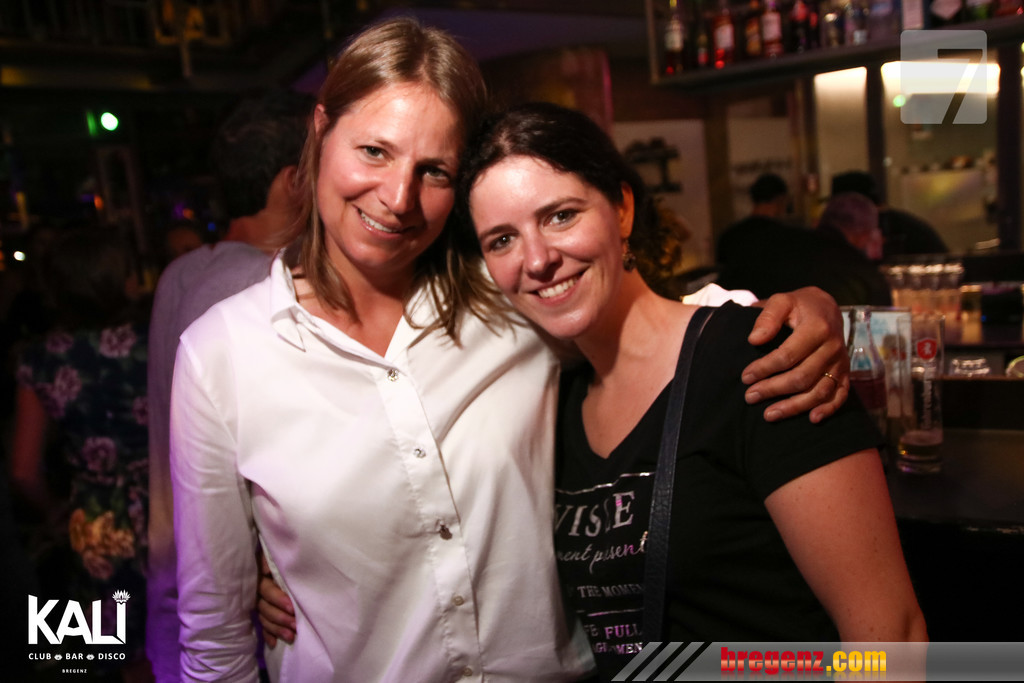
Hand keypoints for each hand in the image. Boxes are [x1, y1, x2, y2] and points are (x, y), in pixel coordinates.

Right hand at [256, 551, 295, 646]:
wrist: (274, 556)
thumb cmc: (281, 556)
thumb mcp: (272, 555)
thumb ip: (268, 560)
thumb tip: (265, 570)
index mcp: (259, 577)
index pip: (267, 590)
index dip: (278, 599)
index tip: (291, 607)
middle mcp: (256, 592)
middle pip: (265, 607)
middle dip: (280, 617)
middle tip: (295, 624)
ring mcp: (257, 603)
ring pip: (264, 618)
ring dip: (276, 628)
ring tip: (291, 636)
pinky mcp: (260, 612)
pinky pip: (261, 625)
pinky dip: (267, 634)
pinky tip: (273, 643)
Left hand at [742, 287, 848, 422]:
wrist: (826, 307)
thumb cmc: (798, 305)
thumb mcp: (781, 300)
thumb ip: (768, 317)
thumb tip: (754, 340)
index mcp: (817, 328)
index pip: (788, 355)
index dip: (765, 368)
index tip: (745, 377)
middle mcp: (832, 347)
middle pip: (802, 377)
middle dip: (773, 390)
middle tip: (750, 397)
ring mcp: (840, 362)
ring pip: (819, 391)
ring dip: (794, 406)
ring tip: (769, 414)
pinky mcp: (845, 372)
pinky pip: (840, 395)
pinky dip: (828, 409)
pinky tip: (812, 419)